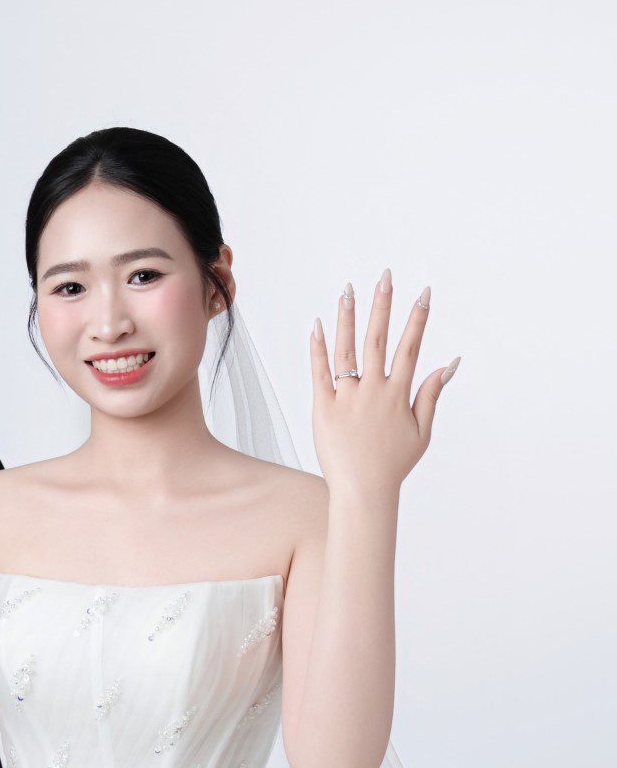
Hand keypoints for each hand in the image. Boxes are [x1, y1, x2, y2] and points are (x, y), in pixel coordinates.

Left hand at [310, 270, 460, 498]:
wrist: (362, 491)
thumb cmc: (393, 464)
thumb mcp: (421, 431)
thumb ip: (431, 394)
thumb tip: (450, 362)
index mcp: (397, 395)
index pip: (410, 347)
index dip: (418, 318)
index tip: (424, 293)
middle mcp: (372, 391)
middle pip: (377, 340)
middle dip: (382, 305)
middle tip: (385, 276)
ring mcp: (346, 398)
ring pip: (346, 350)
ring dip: (348, 318)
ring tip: (348, 290)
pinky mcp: (322, 409)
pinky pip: (319, 373)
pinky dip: (318, 348)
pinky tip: (317, 325)